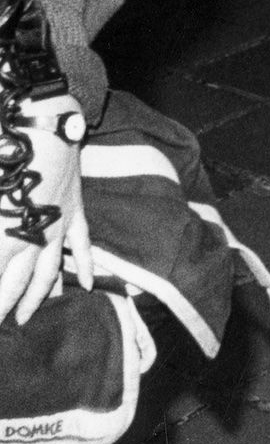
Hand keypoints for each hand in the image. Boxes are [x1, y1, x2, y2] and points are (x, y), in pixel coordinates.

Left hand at [0, 116, 90, 326]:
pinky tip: (87, 284)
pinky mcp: (75, 210)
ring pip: (49, 272)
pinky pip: (83, 243)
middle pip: (18, 284)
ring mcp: (59, 225)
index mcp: (6, 234)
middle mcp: (34, 237)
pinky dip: (85, 264)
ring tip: (25, 319)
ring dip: (37, 297)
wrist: (44, 125)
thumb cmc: (8, 156)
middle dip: (5, 308)